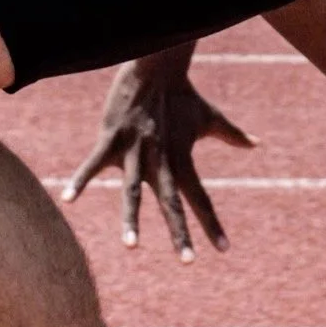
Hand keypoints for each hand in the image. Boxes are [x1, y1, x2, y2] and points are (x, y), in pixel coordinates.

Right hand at [61, 44, 255, 259]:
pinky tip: (67, 199)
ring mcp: (135, 150)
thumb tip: (258, 144)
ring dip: (132, 219)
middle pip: (171, 202)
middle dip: (179, 232)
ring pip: (133, 191)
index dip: (212, 224)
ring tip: (131, 247)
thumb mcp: (210, 117)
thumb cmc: (183, 95)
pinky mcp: (111, 137)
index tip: (225, 250)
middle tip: (187, 261)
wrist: (157, 66)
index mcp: (182, 159)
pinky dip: (80, 181)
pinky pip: (93, 164)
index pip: (200, 198)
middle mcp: (160, 160)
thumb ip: (233, 135)